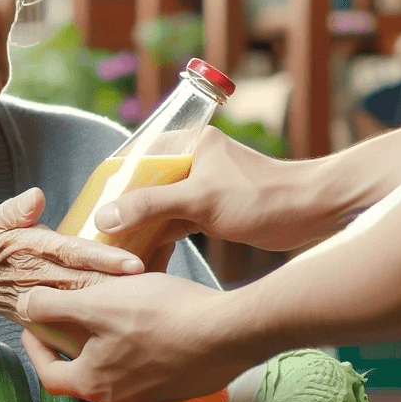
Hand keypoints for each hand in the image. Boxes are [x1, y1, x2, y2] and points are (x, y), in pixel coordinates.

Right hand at [0, 187, 144, 322]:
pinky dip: (100, 311)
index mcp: (29, 251)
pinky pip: (74, 314)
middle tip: (161, 285)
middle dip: (122, 285)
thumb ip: (9, 211)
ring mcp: (41, 299)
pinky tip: (130, 310)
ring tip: (157, 294)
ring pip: (85, 300)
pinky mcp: (41, 314)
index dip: (104, 258)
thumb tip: (37, 197)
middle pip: (88, 282)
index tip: (135, 264)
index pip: (72, 254)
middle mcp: (39, 277)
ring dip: (116, 298)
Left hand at [18, 272, 256, 401]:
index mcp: (95, 385)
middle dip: (69, 342)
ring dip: (103, 340)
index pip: (49, 375)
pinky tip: (143, 315)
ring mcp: (151, 395)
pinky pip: (141, 365)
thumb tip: (24, 306)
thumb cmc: (162, 316)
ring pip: (112, 367)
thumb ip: (54, 307)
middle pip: (80, 373)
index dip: (35, 347)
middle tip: (65, 314)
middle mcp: (120, 400)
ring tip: (105, 308)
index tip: (31, 323)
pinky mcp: (176, 384)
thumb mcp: (98, 304)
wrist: (230, 331)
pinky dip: (132, 342)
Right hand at [92, 126, 333, 253]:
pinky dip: (160, 239)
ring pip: (158, 207)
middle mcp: (192, 161)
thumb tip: (103, 217)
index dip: (110, 181)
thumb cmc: (261, 197)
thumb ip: (150, 205)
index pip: (135, 156)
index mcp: (187, 143)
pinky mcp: (212, 211)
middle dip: (121, 210)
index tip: (88, 205)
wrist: (313, 212)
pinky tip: (141, 258)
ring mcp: (201, 187)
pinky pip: (175, 223)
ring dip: (140, 228)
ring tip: (112, 250)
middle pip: (143, 185)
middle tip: (96, 234)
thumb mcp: (199, 200)